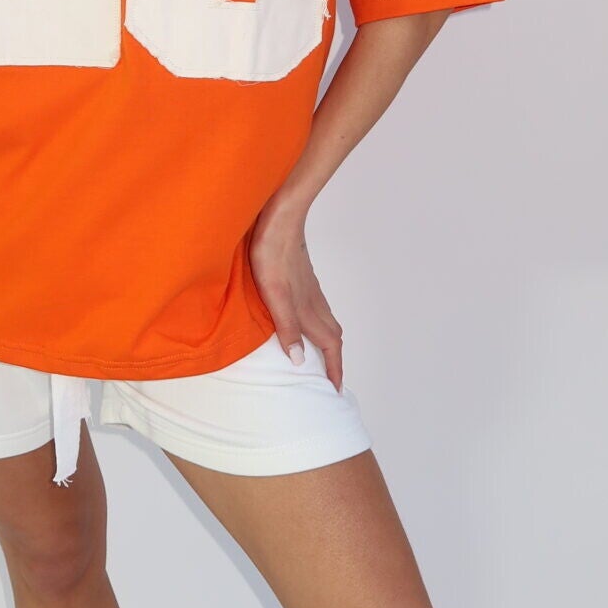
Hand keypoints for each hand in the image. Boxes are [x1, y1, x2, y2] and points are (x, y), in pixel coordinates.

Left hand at [247, 195, 343, 389]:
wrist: (280, 217)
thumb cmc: (272, 253)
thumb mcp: (274, 295)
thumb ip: (287, 327)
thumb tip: (300, 362)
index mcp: (308, 309)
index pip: (329, 346)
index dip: (333, 369)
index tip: (335, 390)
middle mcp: (314, 301)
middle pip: (333, 336)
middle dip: (334, 360)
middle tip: (330, 379)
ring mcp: (310, 289)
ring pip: (326, 321)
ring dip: (326, 342)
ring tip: (319, 357)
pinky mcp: (302, 278)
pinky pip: (316, 309)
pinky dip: (317, 324)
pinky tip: (303, 321)